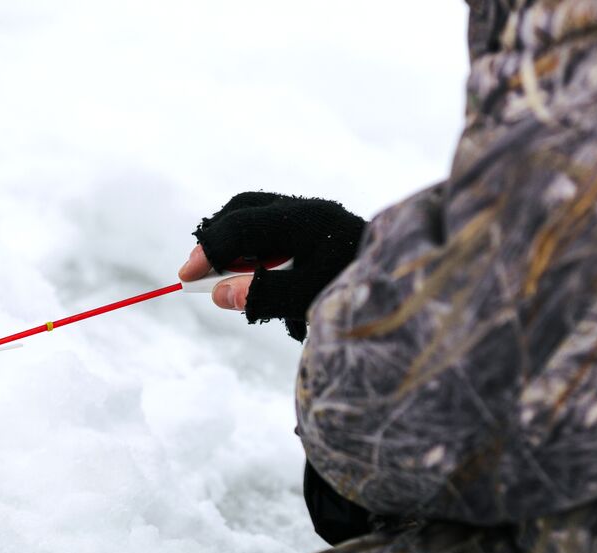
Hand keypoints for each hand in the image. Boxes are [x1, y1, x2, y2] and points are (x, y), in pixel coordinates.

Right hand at [181, 192, 365, 340]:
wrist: (408, 284)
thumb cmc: (363, 292)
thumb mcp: (311, 298)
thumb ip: (265, 294)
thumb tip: (219, 293)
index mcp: (307, 219)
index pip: (241, 226)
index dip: (209, 252)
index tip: (187, 277)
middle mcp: (308, 209)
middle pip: (244, 210)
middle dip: (218, 240)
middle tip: (201, 272)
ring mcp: (313, 216)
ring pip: (257, 218)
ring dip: (237, 245)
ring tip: (229, 278)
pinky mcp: (317, 229)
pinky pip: (273, 231)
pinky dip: (256, 251)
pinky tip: (261, 277)